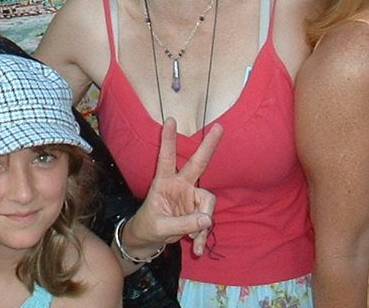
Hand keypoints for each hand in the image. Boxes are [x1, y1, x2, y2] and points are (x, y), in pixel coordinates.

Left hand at [126, 118, 220, 257]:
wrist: (149, 240)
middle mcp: (179, 184)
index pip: (165, 158)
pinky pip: (207, 220)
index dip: (167, 140)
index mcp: (163, 182)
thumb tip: (207, 219)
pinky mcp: (197, 210)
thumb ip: (183, 223)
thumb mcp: (160, 226)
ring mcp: (190, 196)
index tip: (169, 120)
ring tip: (193, 242)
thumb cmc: (148, 226)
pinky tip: (196, 247)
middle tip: (220, 126)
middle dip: (208, 146)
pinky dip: (202, 234)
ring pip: (207, 202)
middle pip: (197, 163)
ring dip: (203, 224)